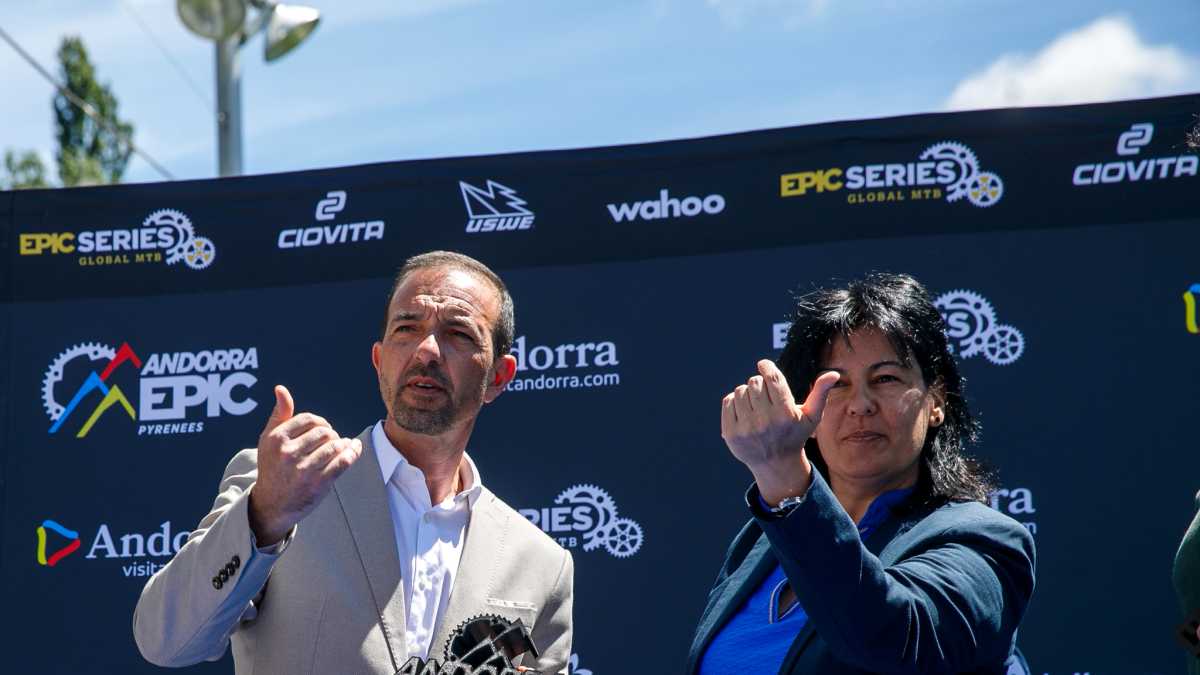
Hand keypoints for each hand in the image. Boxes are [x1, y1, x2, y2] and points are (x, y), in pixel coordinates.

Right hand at [248, 385, 361, 545]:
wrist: (271, 505)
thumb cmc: (272, 467)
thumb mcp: (269, 440)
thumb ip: (279, 414)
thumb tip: (281, 389)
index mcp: (276, 439)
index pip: (309, 420)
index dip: (320, 422)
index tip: (323, 429)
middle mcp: (288, 454)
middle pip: (324, 432)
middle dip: (331, 434)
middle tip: (331, 440)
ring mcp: (303, 471)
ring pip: (335, 446)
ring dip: (342, 444)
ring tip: (341, 446)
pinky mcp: (318, 485)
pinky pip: (343, 462)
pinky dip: (353, 452)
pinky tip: (355, 448)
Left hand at [721, 360, 839, 504]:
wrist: (775, 464)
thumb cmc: (795, 434)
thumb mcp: (811, 416)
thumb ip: (820, 393)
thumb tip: (833, 374)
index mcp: (785, 414)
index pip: (772, 378)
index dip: (766, 367)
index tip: (764, 365)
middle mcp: (765, 421)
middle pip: (755, 382)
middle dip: (760, 384)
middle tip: (765, 395)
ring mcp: (747, 428)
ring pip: (740, 390)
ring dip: (747, 393)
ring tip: (756, 405)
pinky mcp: (731, 433)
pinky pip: (728, 401)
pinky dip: (734, 402)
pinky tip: (745, 411)